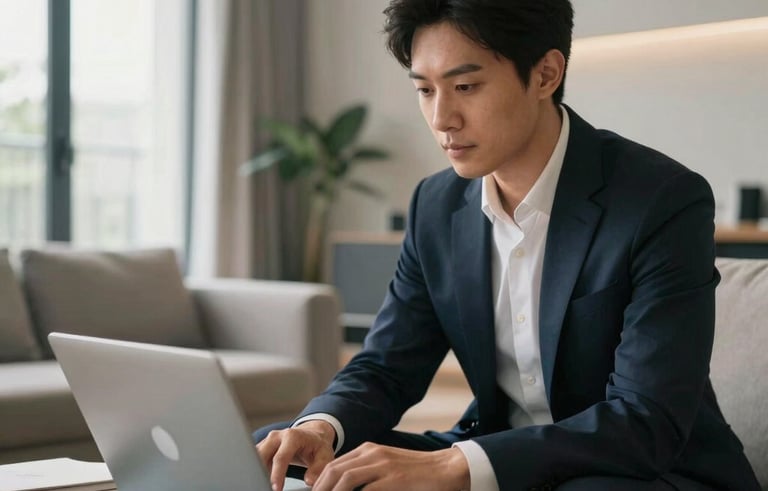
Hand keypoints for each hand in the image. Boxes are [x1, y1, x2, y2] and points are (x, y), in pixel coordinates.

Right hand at [256, 420, 336, 490]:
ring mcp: (268, 440)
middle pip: (262, 455)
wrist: (313, 434)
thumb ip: (319, 467)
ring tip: (263, 483)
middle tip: (265, 486)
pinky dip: (256, 469)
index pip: (280, 457)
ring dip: (257, 470)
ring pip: (255, 456)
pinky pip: (255, 458)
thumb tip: (309, 480)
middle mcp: (277, 436)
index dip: (277, 475)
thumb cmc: (317, 445)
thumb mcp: (325, 454)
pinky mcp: (263, 446)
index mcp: (292, 436)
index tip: (276, 488)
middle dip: (260, 472)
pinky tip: (262, 479)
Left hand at [311, 442, 469, 490]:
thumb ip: (367, 474)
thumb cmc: (417, 472)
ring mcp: (384, 466)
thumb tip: (345, 486)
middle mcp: (373, 454)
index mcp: (369, 451)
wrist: (446, 469)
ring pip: (346, 478)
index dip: (320, 482)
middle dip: (321, 489)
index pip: (334, 464)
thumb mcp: (387, 467)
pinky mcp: (395, 479)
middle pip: (335, 470)